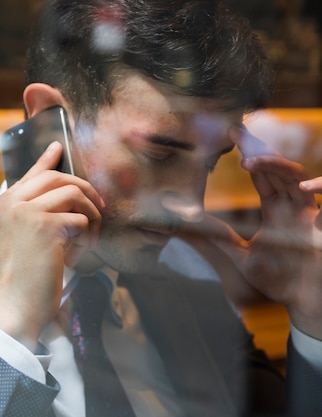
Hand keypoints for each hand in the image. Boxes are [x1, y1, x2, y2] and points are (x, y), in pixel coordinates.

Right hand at [0, 142, 103, 346]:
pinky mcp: (44, 225)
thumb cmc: (11, 287)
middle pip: (51, 178)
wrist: (12, 310)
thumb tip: (43, 206)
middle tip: (96, 202)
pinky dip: (86, 238)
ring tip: (88, 238)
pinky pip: (80, 220)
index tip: (57, 149)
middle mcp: (3, 206)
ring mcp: (22, 213)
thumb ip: (12, 224)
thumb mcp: (0, 249)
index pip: (24, 178)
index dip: (44, 162)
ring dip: (89, 215)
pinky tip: (77, 256)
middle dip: (81, 187)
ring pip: (71, 193)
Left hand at [233, 127, 321, 339]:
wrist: (305, 304)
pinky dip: (320, 188)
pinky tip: (302, 188)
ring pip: (296, 177)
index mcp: (276, 210)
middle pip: (277, 169)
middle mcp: (293, 207)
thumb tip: (182, 224)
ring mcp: (309, 214)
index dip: (250, 153)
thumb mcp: (239, 257)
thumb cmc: (278, 282)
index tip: (231, 135)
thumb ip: (215, 239)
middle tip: (236, 133)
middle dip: (258, 149)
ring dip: (276, 166)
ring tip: (251, 162)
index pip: (263, 175)